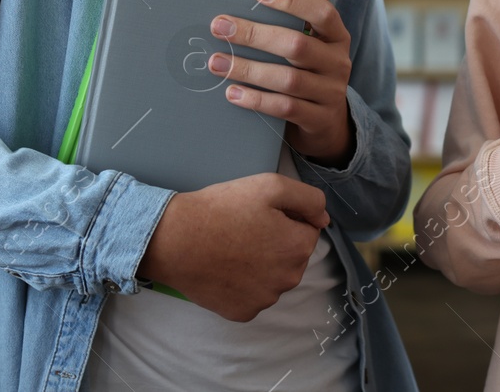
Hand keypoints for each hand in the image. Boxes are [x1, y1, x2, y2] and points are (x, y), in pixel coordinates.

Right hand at [138, 172, 329, 321]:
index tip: (261, 213)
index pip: (307, 229)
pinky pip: (252, 294)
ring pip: (273, 276)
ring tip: (232, 247)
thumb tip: (323, 219)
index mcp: (299, 247)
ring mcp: (265, 300)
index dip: (285, 217)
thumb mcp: (271, 185)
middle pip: (291, 255)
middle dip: (276, 242)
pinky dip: (243, 283)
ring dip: (261, 263)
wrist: (175, 240)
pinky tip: (225, 267)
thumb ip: (309, 199)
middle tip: (245, 228)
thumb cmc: (222, 209)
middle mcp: (288, 280)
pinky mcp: (243, 313)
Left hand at [208, 0, 354, 163]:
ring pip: (288, 80)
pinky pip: (285, 108)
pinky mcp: (319, 119)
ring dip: (248, 70)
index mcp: (337, 37)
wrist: (329, 122)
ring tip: (217, 63)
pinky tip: (233, 93)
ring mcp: (330, 93)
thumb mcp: (315, 41)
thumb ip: (309, 14)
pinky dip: (256, 100)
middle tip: (220, 27)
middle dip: (255, 35)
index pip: (322, 12)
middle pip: (297, 45)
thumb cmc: (312, 71)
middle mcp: (338, 62)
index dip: (292, 0)